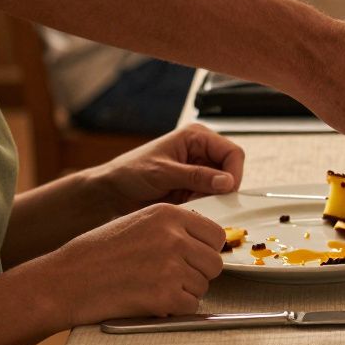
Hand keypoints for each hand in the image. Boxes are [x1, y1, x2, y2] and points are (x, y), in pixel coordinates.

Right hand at [39, 204, 224, 326]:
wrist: (64, 281)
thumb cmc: (96, 254)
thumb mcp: (138, 222)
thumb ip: (173, 227)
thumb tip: (204, 240)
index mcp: (169, 214)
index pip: (216, 235)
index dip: (206, 251)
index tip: (194, 259)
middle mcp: (173, 237)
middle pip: (214, 263)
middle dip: (198, 274)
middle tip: (172, 278)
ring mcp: (171, 266)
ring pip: (203, 286)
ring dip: (184, 292)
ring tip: (154, 288)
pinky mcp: (164, 294)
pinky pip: (191, 307)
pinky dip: (176, 310)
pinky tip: (153, 302)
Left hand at [91, 123, 244, 214]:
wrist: (110, 194)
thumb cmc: (129, 173)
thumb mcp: (164, 172)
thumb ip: (197, 176)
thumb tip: (226, 181)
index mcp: (196, 137)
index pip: (232, 152)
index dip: (233, 172)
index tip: (226, 191)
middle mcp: (201, 152)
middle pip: (230, 171)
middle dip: (220, 189)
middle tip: (205, 200)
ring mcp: (198, 171)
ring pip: (221, 188)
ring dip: (210, 199)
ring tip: (189, 203)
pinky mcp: (193, 188)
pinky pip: (210, 199)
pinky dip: (202, 206)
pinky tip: (185, 207)